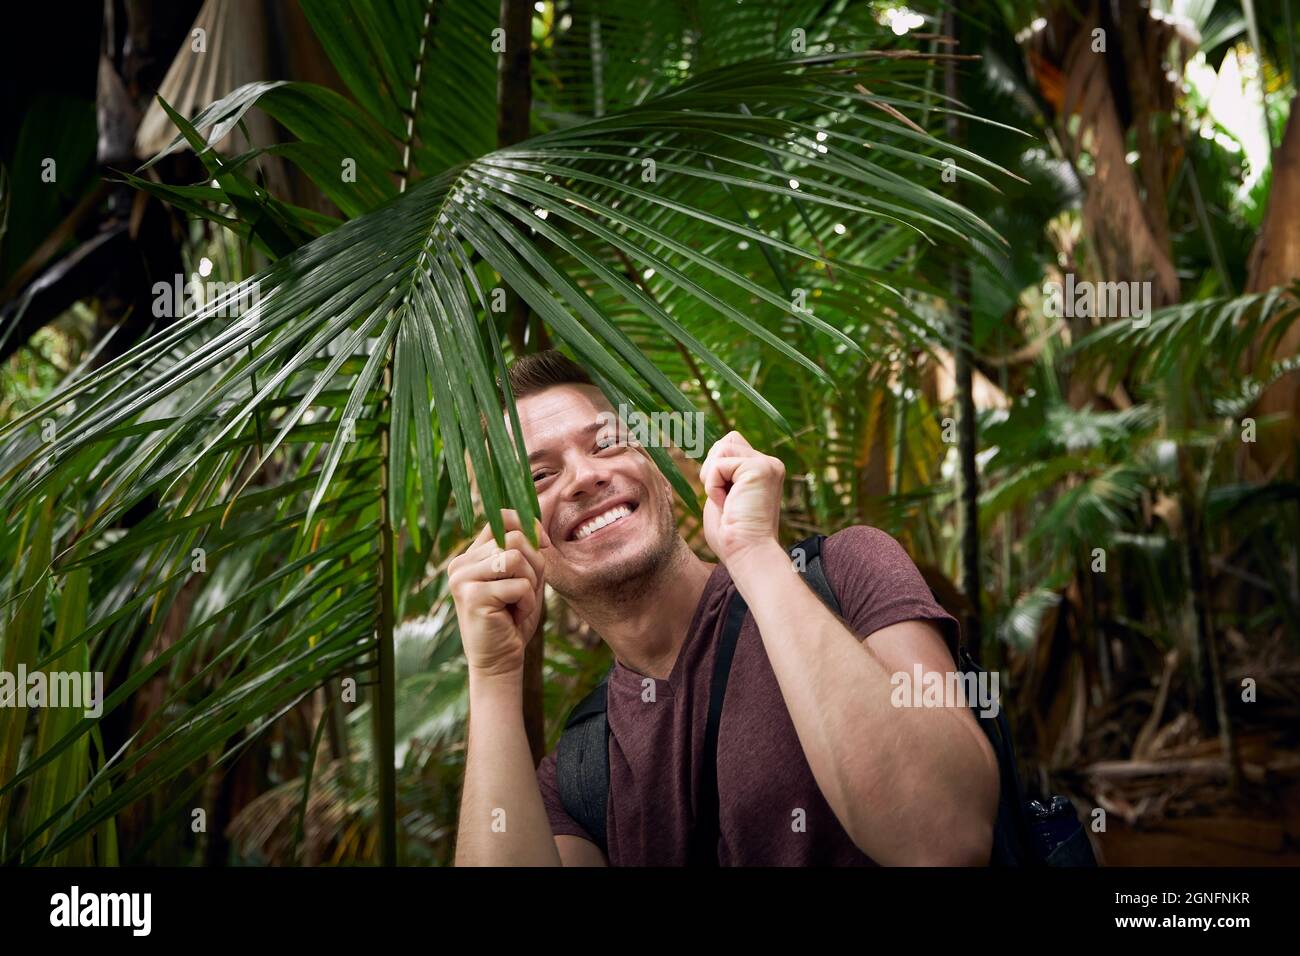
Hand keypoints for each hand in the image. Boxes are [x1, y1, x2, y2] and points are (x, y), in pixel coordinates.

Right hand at [448, 509, 550, 678]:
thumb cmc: (514, 619)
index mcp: (471, 555)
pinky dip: (526, 602)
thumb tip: (537, 521)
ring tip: (518, 603)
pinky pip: (518, 585)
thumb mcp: (524, 577)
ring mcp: (462, 578)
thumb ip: (526, 550)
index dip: (529, 525)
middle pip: (514, 539)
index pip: (500, 517)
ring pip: (515, 558)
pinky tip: (513, 616)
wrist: (500, 660)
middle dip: (534, 565)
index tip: (543, 545)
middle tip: (526, 591)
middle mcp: (461, 563)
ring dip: (529, 584)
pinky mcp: (471, 596)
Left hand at [700, 431, 784, 568]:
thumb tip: (716, 447)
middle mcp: (770, 464)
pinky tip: (729, 504)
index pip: (730, 445)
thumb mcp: (724, 494)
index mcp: (763, 471)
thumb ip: (723, 470)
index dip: (717, 469)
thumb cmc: (731, 535)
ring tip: (728, 502)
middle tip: (726, 501)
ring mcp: (768, 464)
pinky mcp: (760, 468)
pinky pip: (718, 465)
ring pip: (721, 448)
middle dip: (713, 470)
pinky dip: (714, 486)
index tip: (727, 500)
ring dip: (713, 478)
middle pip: (725, 442)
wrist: (747, 553)